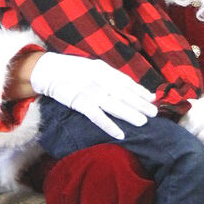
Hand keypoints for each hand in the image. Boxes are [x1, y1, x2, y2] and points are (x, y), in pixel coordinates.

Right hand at [30, 52, 156, 138]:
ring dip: (129, 114)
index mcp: (103, 70)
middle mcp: (99, 80)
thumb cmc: (74, 72)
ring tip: (142, 122)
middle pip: (123, 94)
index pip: (125, 82)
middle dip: (139, 104)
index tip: (152, 98)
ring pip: (114, 104)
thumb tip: (129, 87)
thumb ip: (109, 77)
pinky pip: (96, 116)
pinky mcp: (79, 102)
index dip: (139, 90)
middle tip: (154, 113)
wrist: (49, 71)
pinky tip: (120, 134)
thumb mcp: (93, 69)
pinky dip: (108, 125)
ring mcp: (90, 92)